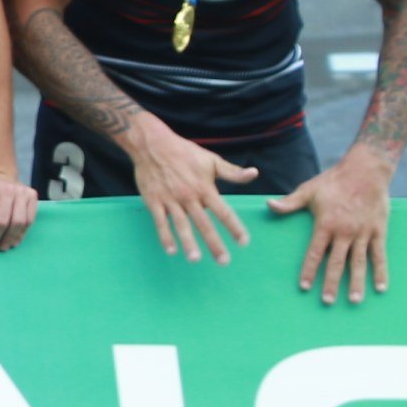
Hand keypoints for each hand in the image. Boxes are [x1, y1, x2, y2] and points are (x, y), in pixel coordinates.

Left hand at [0, 172, 38, 255]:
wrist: (0, 176)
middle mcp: (8, 189)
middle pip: (3, 221)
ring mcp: (22, 192)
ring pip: (18, 222)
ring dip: (10, 238)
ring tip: (2, 247)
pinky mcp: (32, 196)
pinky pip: (29, 219)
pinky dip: (22, 233)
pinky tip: (14, 241)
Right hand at [116, 118, 253, 262]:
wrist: (152, 145)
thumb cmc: (184, 152)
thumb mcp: (211, 160)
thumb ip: (232, 172)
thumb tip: (254, 173)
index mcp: (205, 188)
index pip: (223, 212)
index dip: (234, 227)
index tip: (243, 242)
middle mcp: (188, 196)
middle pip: (204, 224)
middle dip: (214, 244)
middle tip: (223, 261)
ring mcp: (170, 200)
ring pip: (181, 225)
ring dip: (188, 243)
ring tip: (195, 259)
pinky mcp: (153, 201)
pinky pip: (160, 222)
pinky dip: (165, 236)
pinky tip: (171, 250)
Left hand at [271, 147, 393, 303]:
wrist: (366, 171)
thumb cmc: (334, 180)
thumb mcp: (309, 190)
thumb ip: (290, 202)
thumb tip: (268, 205)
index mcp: (325, 224)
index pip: (314, 253)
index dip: (309, 270)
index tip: (304, 286)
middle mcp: (344, 232)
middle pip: (336, 263)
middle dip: (331, 283)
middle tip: (327, 301)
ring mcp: (363, 233)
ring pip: (358, 263)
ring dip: (357, 283)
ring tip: (354, 301)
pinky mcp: (378, 231)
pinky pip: (379, 255)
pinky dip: (381, 271)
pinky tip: (380, 287)